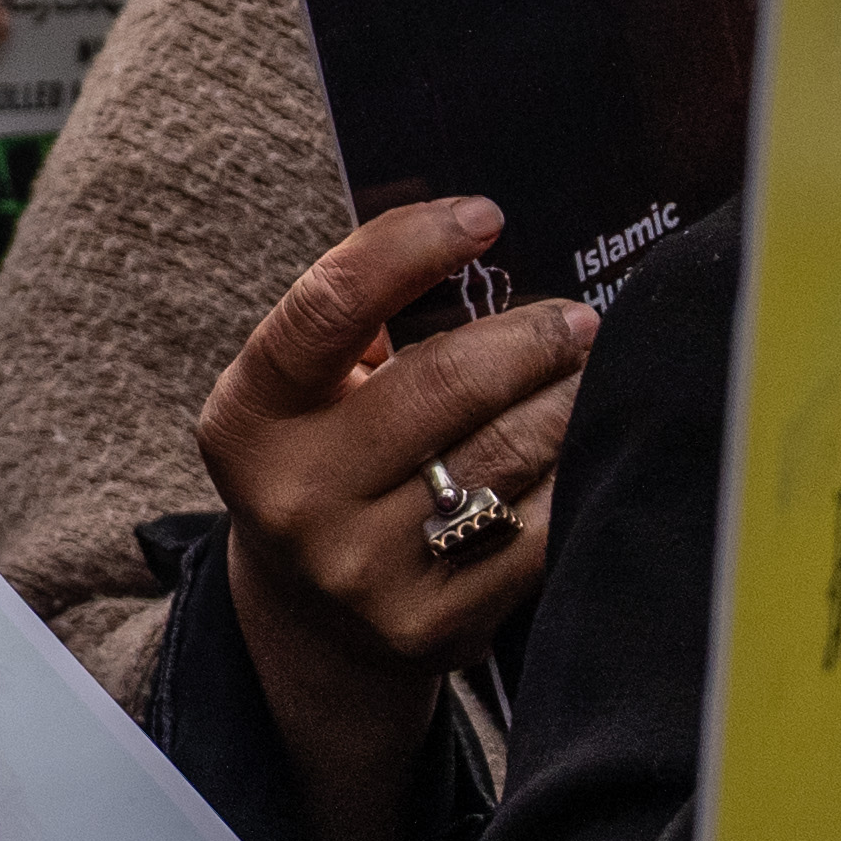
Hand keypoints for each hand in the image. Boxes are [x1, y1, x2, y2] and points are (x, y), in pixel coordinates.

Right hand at [194, 198, 585, 840]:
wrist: (311, 618)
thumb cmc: (326, 461)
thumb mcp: (305, 393)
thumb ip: (361, 319)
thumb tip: (474, 233)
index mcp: (251, 420)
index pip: (330, 309)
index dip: (411, 248)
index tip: (483, 217)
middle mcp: (296, 498)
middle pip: (444, 384)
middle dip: (532, 337)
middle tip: (576, 318)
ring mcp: (362, 568)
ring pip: (506, 453)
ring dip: (568, 399)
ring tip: (589, 372)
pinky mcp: (431, 623)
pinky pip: (538, 525)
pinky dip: (573, 473)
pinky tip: (582, 446)